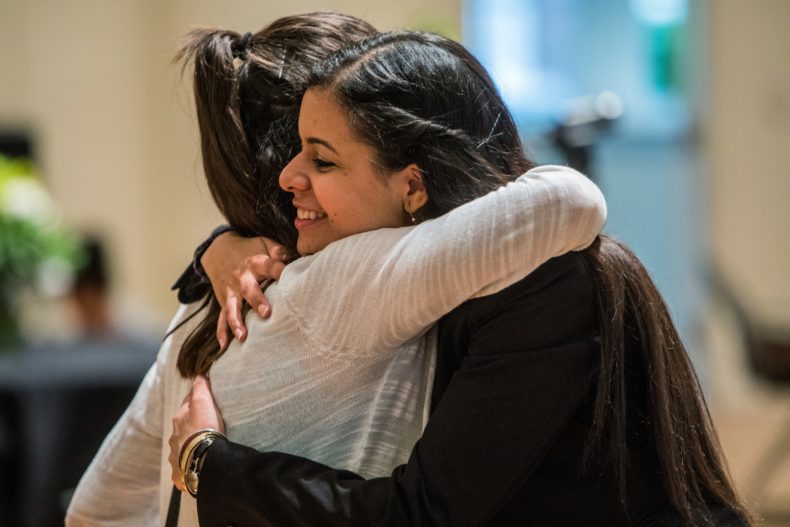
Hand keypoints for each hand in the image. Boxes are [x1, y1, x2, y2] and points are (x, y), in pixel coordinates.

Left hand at [169, 376, 224, 491]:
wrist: (202, 459)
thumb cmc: (204, 428)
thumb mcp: (203, 402)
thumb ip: (200, 388)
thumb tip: (199, 375)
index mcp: (179, 418)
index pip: (187, 404)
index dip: (196, 400)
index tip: (205, 399)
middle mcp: (174, 436)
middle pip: (183, 426)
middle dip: (191, 424)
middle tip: (205, 424)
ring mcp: (175, 454)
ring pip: (181, 446)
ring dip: (188, 445)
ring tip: (201, 447)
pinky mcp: (179, 471)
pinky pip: (182, 467)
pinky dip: (186, 465)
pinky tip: (194, 466)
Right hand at [201, 232, 287, 349]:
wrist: (218, 250)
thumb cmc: (250, 249)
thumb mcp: (263, 243)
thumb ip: (277, 250)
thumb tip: (288, 257)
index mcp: (255, 262)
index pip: (270, 266)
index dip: (280, 271)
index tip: (289, 278)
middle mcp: (242, 278)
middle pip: (249, 290)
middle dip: (257, 302)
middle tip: (266, 313)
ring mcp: (231, 291)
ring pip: (232, 308)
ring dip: (237, 322)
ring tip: (243, 337)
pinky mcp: (224, 301)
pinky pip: (221, 318)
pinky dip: (221, 332)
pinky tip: (224, 346)